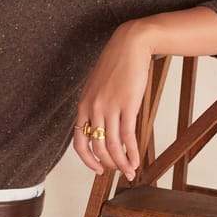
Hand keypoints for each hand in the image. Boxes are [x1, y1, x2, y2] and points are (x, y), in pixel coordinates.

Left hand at [72, 7, 216, 180]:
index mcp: (83, 105)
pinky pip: (128, 136)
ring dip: (122, 162)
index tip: (98, 169)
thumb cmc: (116, 64)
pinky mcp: (127, 105)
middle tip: (118, 171)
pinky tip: (137, 159)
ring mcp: (109, 107)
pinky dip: (133, 151)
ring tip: (130, 171)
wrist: (130, 45)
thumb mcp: (97, 86)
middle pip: (97, 147)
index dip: (87, 160)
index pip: (79, 141)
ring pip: (113, 145)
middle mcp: (93, 108)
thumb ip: (96, 106)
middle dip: (109, 164)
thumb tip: (103, 128)